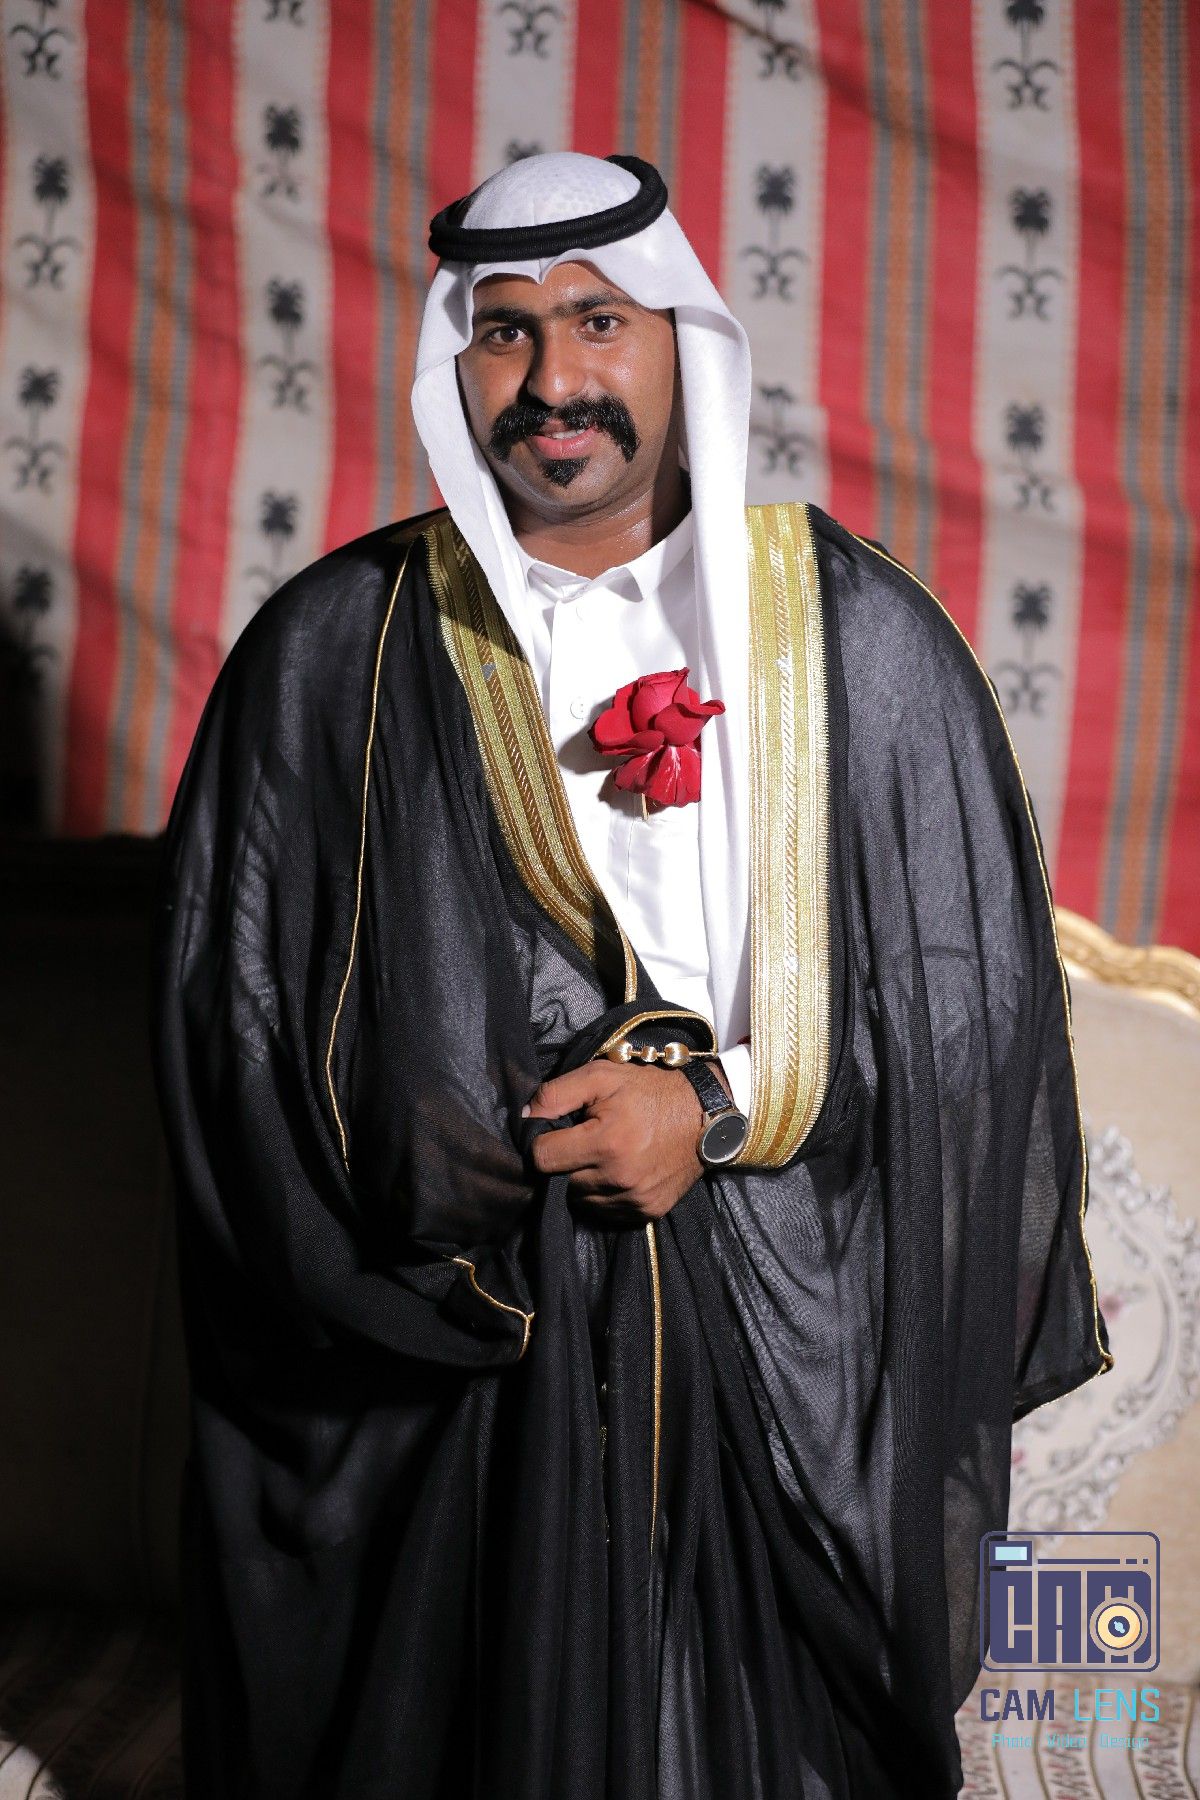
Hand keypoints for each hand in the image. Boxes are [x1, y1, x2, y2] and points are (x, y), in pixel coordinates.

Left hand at [525, 1058, 730, 1223]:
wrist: (704, 1115)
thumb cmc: (649, 1091)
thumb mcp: (602, 1076)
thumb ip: (557, 1094)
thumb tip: (526, 1116)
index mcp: (604, 1143)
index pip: (542, 1158)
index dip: (541, 1142)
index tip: (554, 1131)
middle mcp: (617, 1178)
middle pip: (559, 1182)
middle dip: (563, 1161)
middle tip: (581, 1140)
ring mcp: (633, 1200)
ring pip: (580, 1200)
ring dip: (582, 1180)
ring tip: (601, 1154)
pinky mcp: (647, 1212)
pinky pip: (606, 1211)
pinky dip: (604, 1194)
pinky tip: (616, 1171)